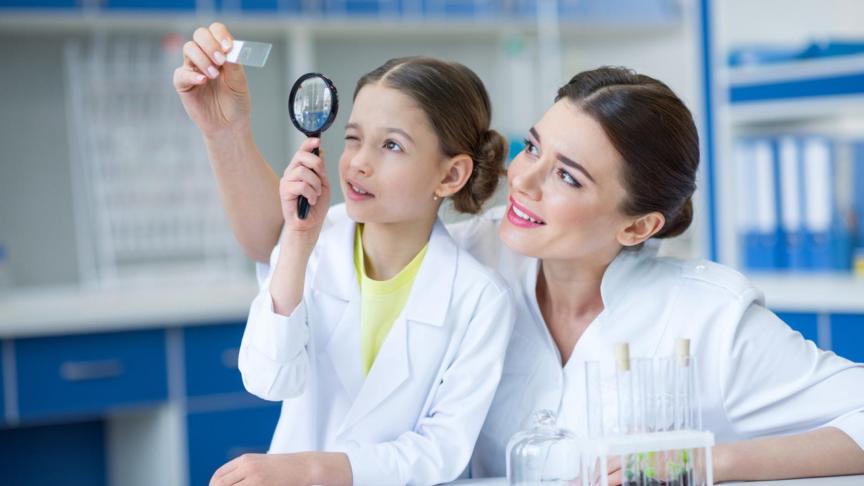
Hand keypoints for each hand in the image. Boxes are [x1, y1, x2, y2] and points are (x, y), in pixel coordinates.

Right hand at [173, 22, 250, 137]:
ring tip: (214, 76)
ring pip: (189, 49)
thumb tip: (229, 50)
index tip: (228, 47)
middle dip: (210, 44)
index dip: (220, 34)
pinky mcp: (183, 84)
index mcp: (221, 52)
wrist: (229, 126)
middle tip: (221, 61)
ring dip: (203, 59)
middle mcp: (205, 56)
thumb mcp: (240, 83)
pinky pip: (181, 73)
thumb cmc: (236, 102)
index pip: (215, 31)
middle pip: (199, 35)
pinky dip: (192, 75)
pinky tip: (203, 81)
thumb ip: (235, 66)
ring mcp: (192, 69)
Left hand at [209, 452, 351, 485]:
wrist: (306, 467)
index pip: (219, 475)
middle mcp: (247, 466)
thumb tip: (227, 483)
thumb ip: (246, 472)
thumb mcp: (262, 464)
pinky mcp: (261, 485)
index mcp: (245, 459)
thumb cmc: (285, 468)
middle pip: (219, 484)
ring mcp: (254, 477)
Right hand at [279, 138, 330, 238]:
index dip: (309, 143)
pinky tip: (311, 200)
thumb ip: (321, 168)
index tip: (317, 140)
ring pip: (303, 171)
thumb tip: (320, 150)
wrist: (310, 224)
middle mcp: (291, 172)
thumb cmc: (316, 205)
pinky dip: (311, 193)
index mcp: (300, 167)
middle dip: (316, 164)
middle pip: (301, 155)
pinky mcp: (285, 191)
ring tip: (316, 194)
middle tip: (322, 178)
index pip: (302, 150)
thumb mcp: (323, 183)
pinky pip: (301, 185)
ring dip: (315, 184)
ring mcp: (286, 181)